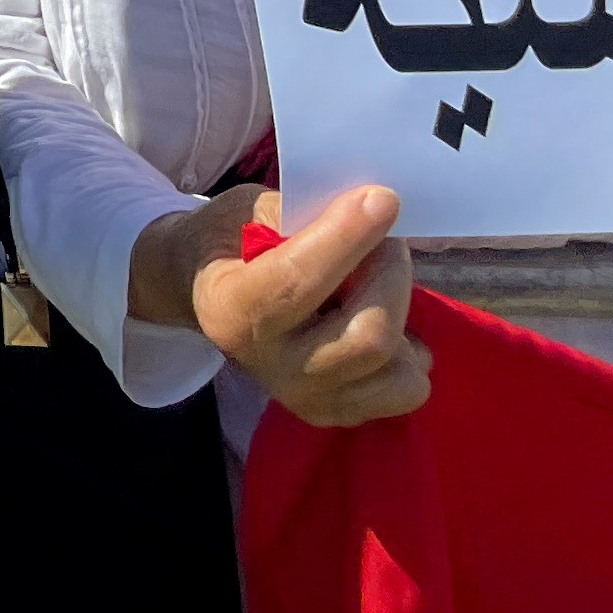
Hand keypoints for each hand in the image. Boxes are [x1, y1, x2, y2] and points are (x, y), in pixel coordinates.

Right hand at [158, 184, 431, 427]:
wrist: (203, 297)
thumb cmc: (229, 243)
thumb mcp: (246, 211)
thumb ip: (300, 214)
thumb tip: (366, 211)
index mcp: (231, 310)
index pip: (300, 281)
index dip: (347, 237)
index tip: (383, 199)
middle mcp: (269, 367)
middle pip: (368, 334)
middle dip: (390, 273)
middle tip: (385, 238)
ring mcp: (305, 399)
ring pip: (395, 366)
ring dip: (400, 311)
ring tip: (379, 282)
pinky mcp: (336, 413)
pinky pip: (406, 389)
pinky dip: (408, 351)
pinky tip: (379, 320)